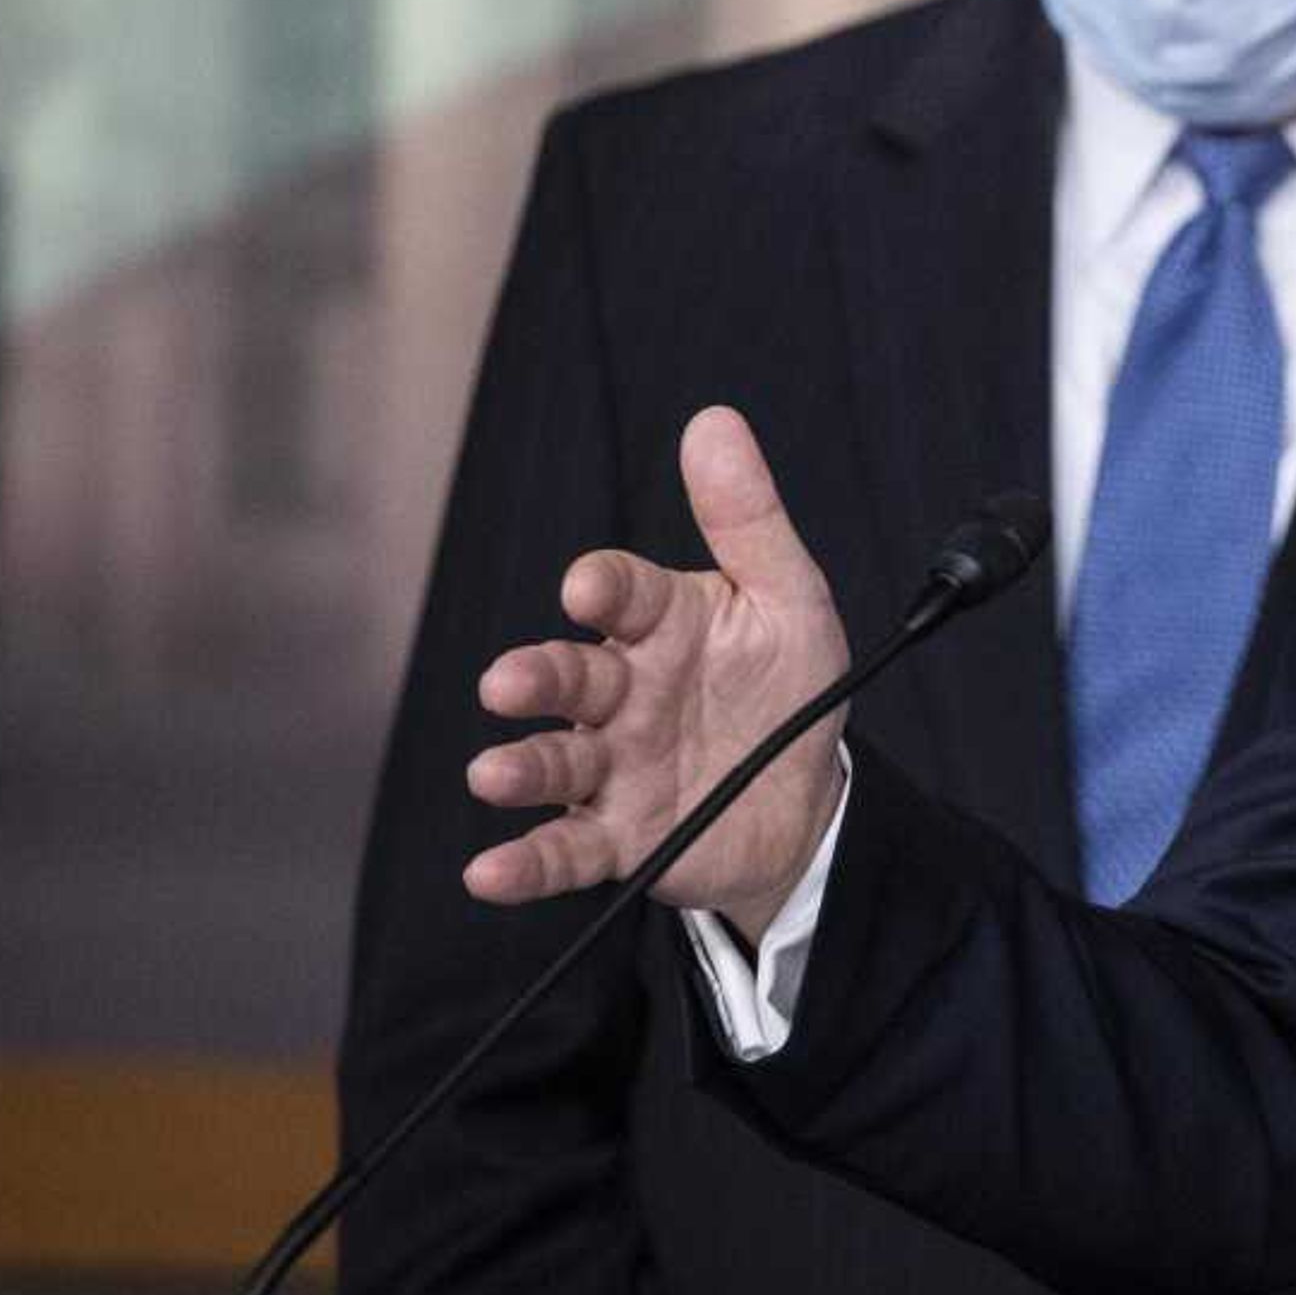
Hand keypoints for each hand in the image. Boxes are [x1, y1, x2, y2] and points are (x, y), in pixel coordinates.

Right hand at [462, 406, 853, 937]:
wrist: (807, 796)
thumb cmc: (786, 686)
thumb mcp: (788, 599)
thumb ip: (748, 517)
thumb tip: (715, 422)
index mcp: (662, 625)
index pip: (624, 593)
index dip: (606, 587)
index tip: (589, 586)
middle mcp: (623, 692)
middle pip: (571, 677)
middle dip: (539, 676)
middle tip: (511, 681)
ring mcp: (613, 765)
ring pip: (554, 762)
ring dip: (520, 767)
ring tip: (492, 773)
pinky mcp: (618, 836)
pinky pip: (564, 850)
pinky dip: (525, 863)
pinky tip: (488, 872)